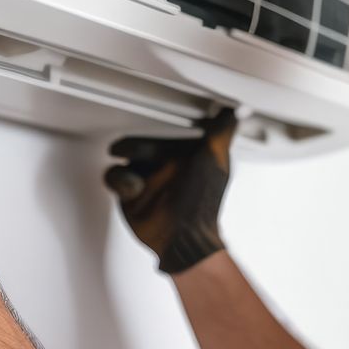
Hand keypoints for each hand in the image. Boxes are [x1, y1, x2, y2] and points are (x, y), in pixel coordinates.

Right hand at [103, 108, 236, 274]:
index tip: (148, 119)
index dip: (156, 127)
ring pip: (125, 162)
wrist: (183, 238)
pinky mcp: (131, 196)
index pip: (165, 133)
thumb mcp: (215, 159)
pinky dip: (120, 182)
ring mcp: (148, 182)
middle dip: (134, 146)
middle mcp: (165, 168)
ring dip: (126, 167)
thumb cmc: (202, 202)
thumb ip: (222, 132)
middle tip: (125, 148)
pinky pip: (115, 179)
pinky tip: (133, 190)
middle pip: (141, 146)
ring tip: (135, 179)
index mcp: (185, 157)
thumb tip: (232, 111)